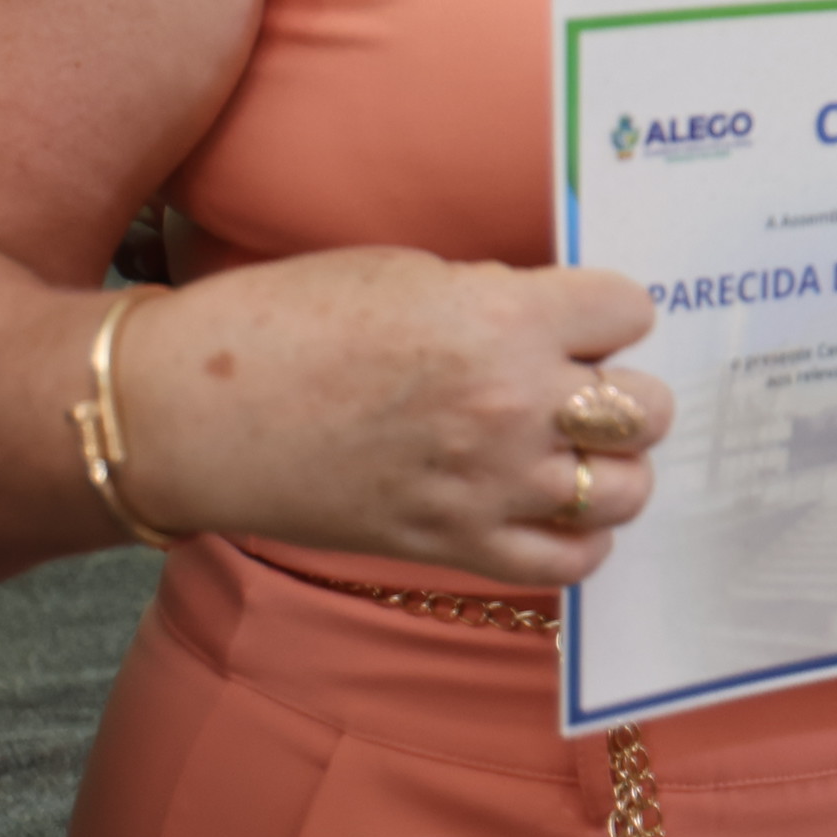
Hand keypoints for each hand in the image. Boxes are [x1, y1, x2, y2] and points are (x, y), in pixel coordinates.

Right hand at [122, 248, 671, 588]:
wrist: (191, 412)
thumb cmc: (286, 322)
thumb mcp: (411, 274)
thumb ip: (498, 299)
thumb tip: (555, 323)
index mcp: (502, 318)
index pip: (630, 310)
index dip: (608, 313)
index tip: (583, 319)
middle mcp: (510, 404)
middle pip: (646, 408)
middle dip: (621, 393)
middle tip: (578, 386)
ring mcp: (486, 484)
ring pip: (624, 490)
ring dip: (608, 468)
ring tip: (570, 451)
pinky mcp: (451, 546)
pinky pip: (569, 562)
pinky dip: (576, 540)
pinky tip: (547, 509)